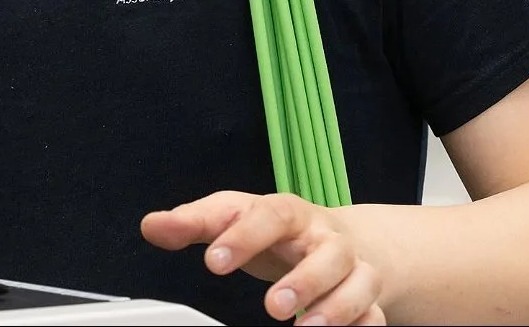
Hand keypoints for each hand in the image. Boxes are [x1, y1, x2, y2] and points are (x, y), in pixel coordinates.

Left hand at [141, 191, 385, 325]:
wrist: (335, 236)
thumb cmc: (276, 230)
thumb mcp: (236, 217)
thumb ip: (195, 223)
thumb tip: (152, 226)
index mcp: (290, 213)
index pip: (271, 215)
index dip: (244, 237)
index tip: (214, 263)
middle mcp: (327, 238)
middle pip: (329, 251)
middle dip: (304, 280)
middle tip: (272, 306)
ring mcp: (353, 268)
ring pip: (361, 282)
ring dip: (337, 308)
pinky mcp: (369, 297)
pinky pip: (376, 314)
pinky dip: (366, 326)